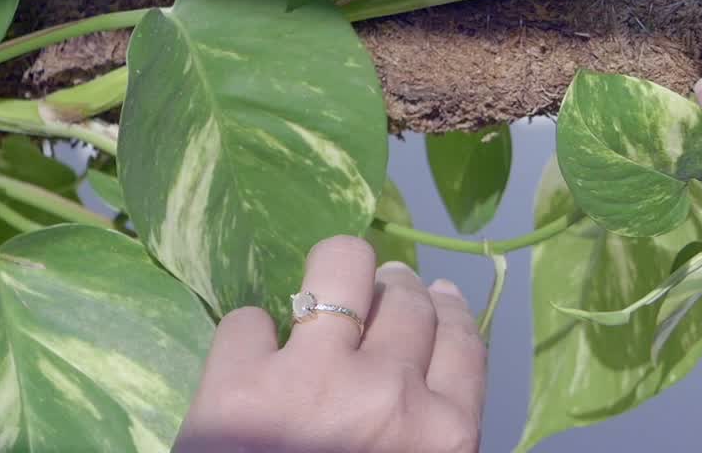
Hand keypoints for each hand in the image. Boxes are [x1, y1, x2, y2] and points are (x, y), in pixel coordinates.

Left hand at [174, 236, 485, 452]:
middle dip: (396, 288)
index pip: (464, 342)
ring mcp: (314, 378)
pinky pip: (247, 321)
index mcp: (444, 435)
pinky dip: (247, 336)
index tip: (439, 297)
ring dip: (336, 268)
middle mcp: (390, 391)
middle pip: (409, 300)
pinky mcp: (238, 381)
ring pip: (340, 266)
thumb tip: (424, 379)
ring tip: (324, 282)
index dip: (450, 311)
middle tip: (381, 290)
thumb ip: (435, 435)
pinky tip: (249, 354)